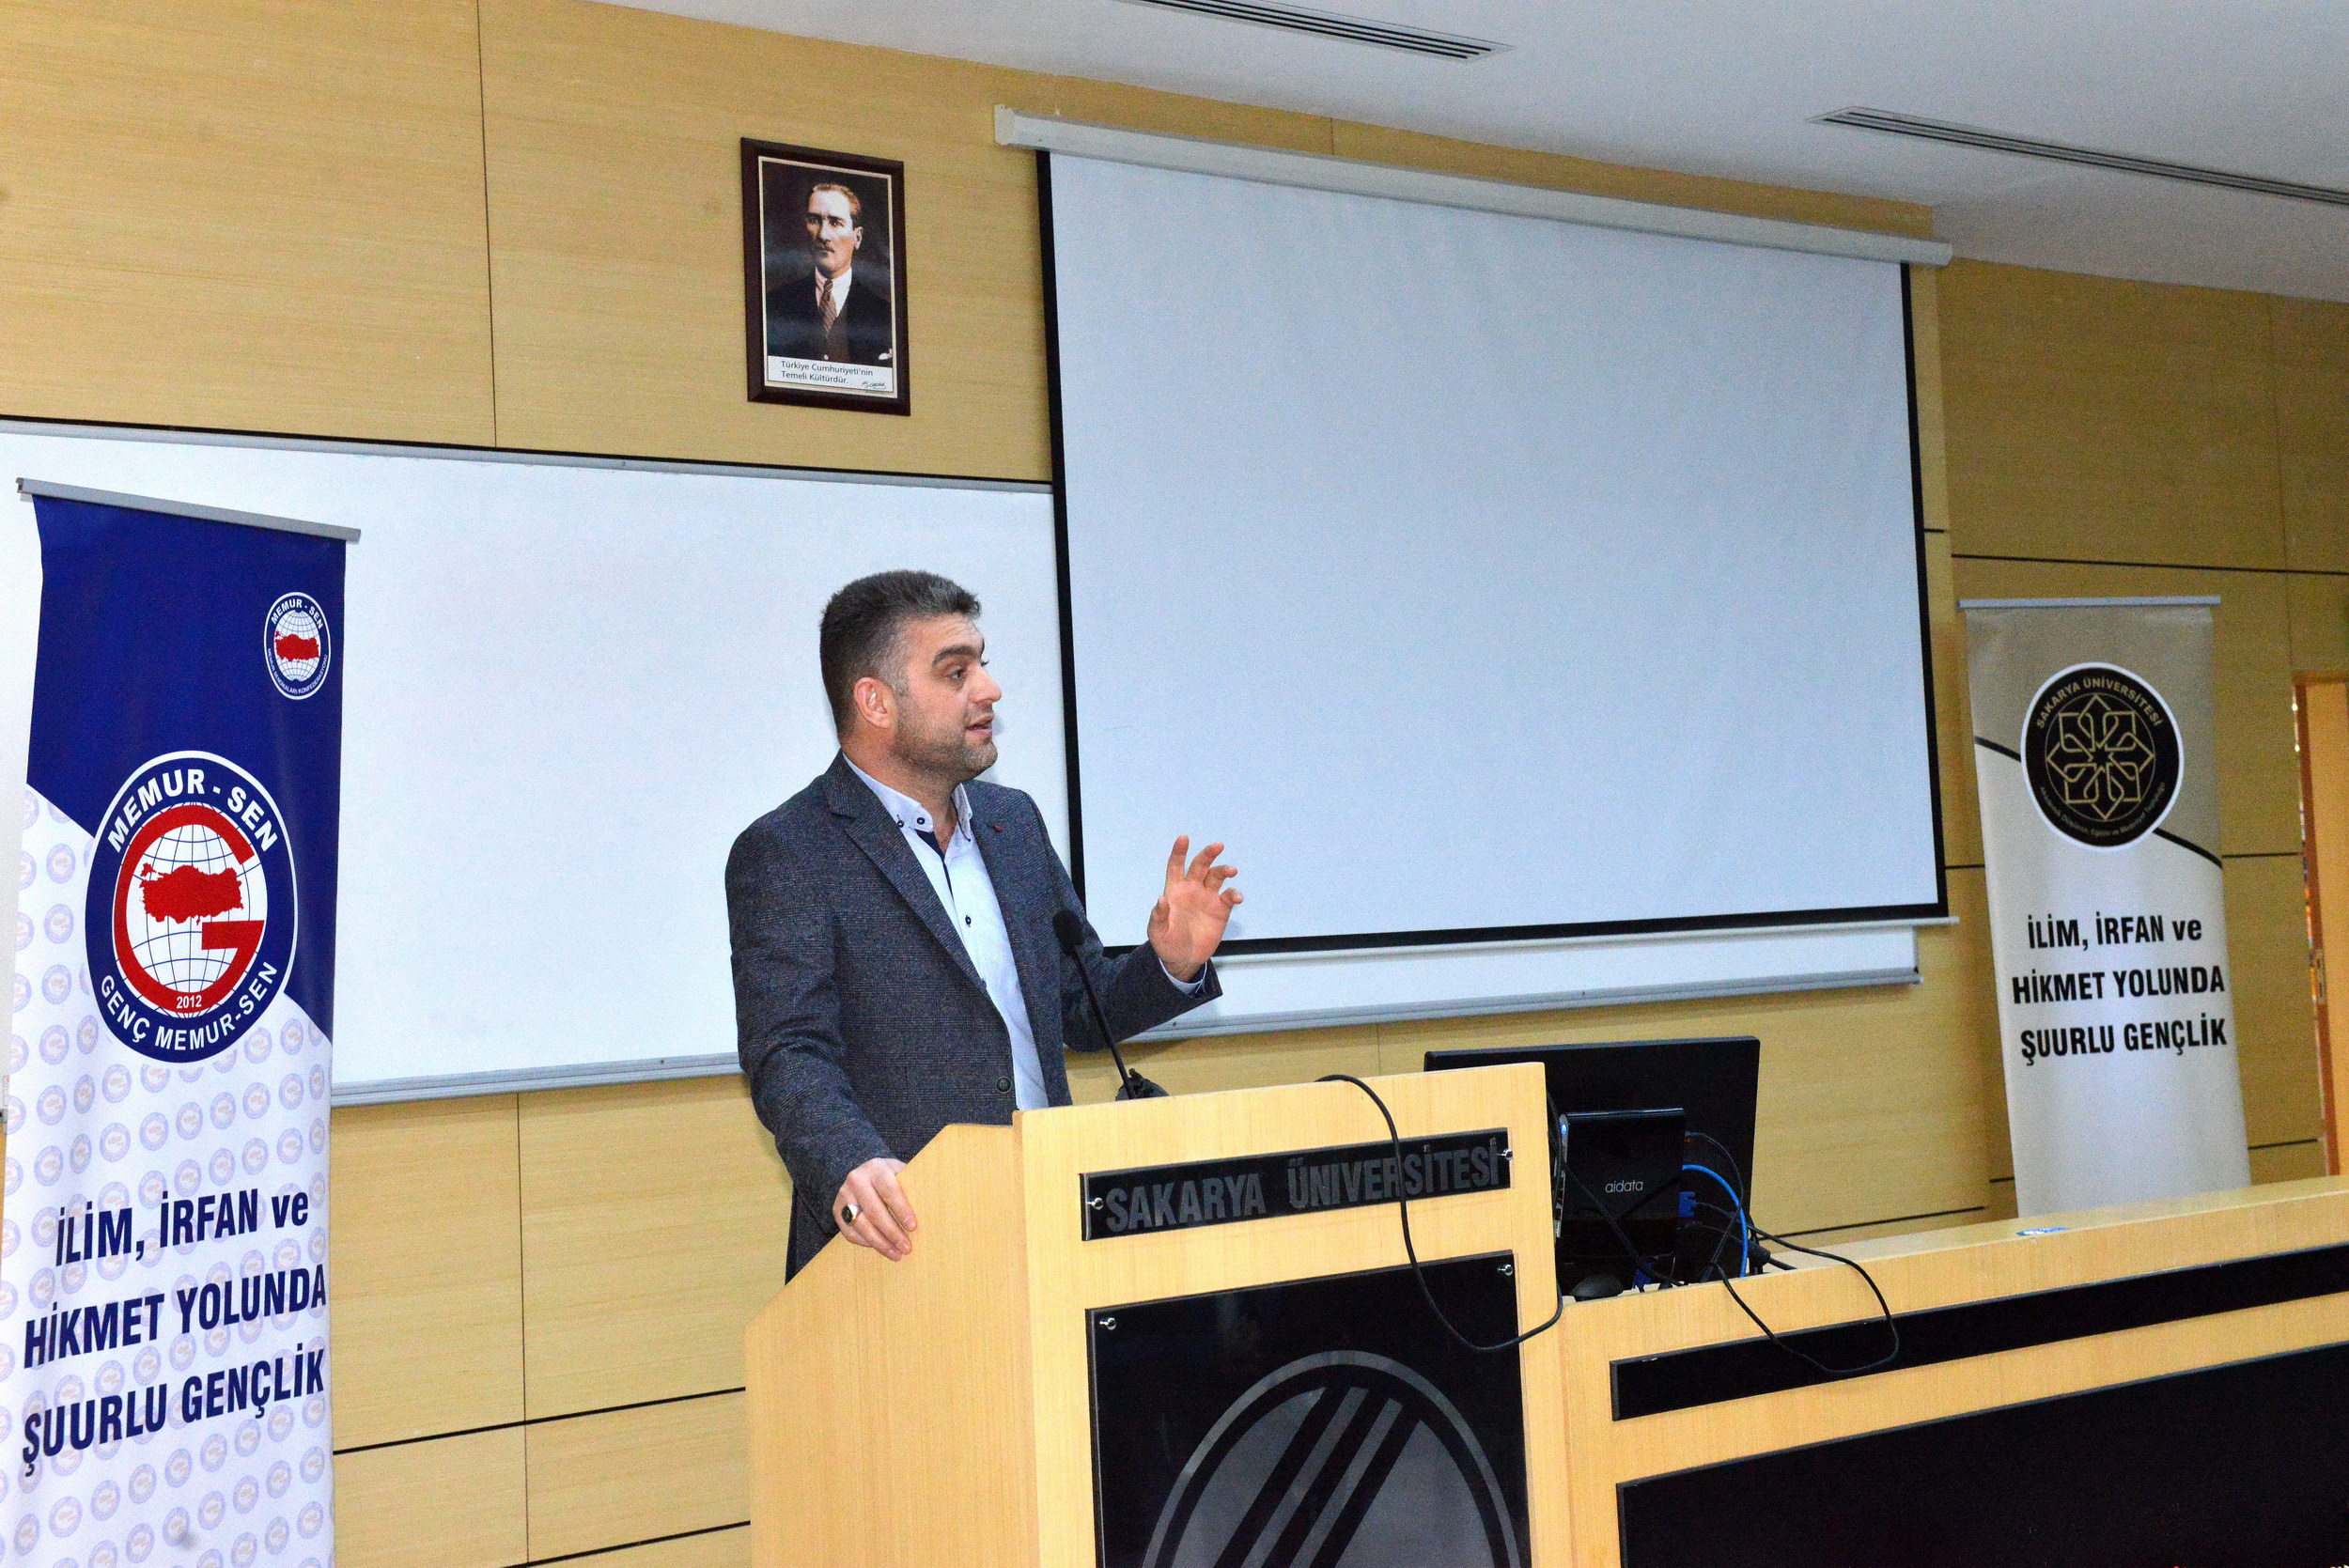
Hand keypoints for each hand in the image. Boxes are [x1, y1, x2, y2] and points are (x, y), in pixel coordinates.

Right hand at [833, 1157, 915, 1261]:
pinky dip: (866, 1243)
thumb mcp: (901, 1173)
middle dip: (892, 1232)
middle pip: (874, 1211)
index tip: (913, 1227)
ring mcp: (844, 1195)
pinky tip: (881, 1248)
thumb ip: (913, 1185)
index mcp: (876, 1168)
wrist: (863, 1173)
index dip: (901, 1209)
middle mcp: (856, 1180)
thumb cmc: (890, 1177)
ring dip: (880, 1243)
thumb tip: (935, 1204)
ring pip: (861, 1224)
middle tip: (907, 1248)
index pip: (889, 1190)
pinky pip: (850, 1232)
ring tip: (896, 1254)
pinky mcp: (837, 1210)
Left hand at [1147, 836, 1240, 981]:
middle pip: (1200, 865)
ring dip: (1224, 870)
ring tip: (1232, 870)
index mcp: (1174, 890)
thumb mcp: (1157, 933)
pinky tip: (1237, 897)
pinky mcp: (1220, 909)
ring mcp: (1207, 898)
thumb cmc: (1166, 943)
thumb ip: (1158, 916)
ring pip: (1216, 876)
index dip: (1179, 851)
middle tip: (1218, 846)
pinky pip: (1229, 896)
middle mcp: (1192, 889)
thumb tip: (1161, 900)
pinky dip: (1234, 894)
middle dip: (1208, 854)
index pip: (1176, 866)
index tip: (1183, 838)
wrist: (1183, 959)